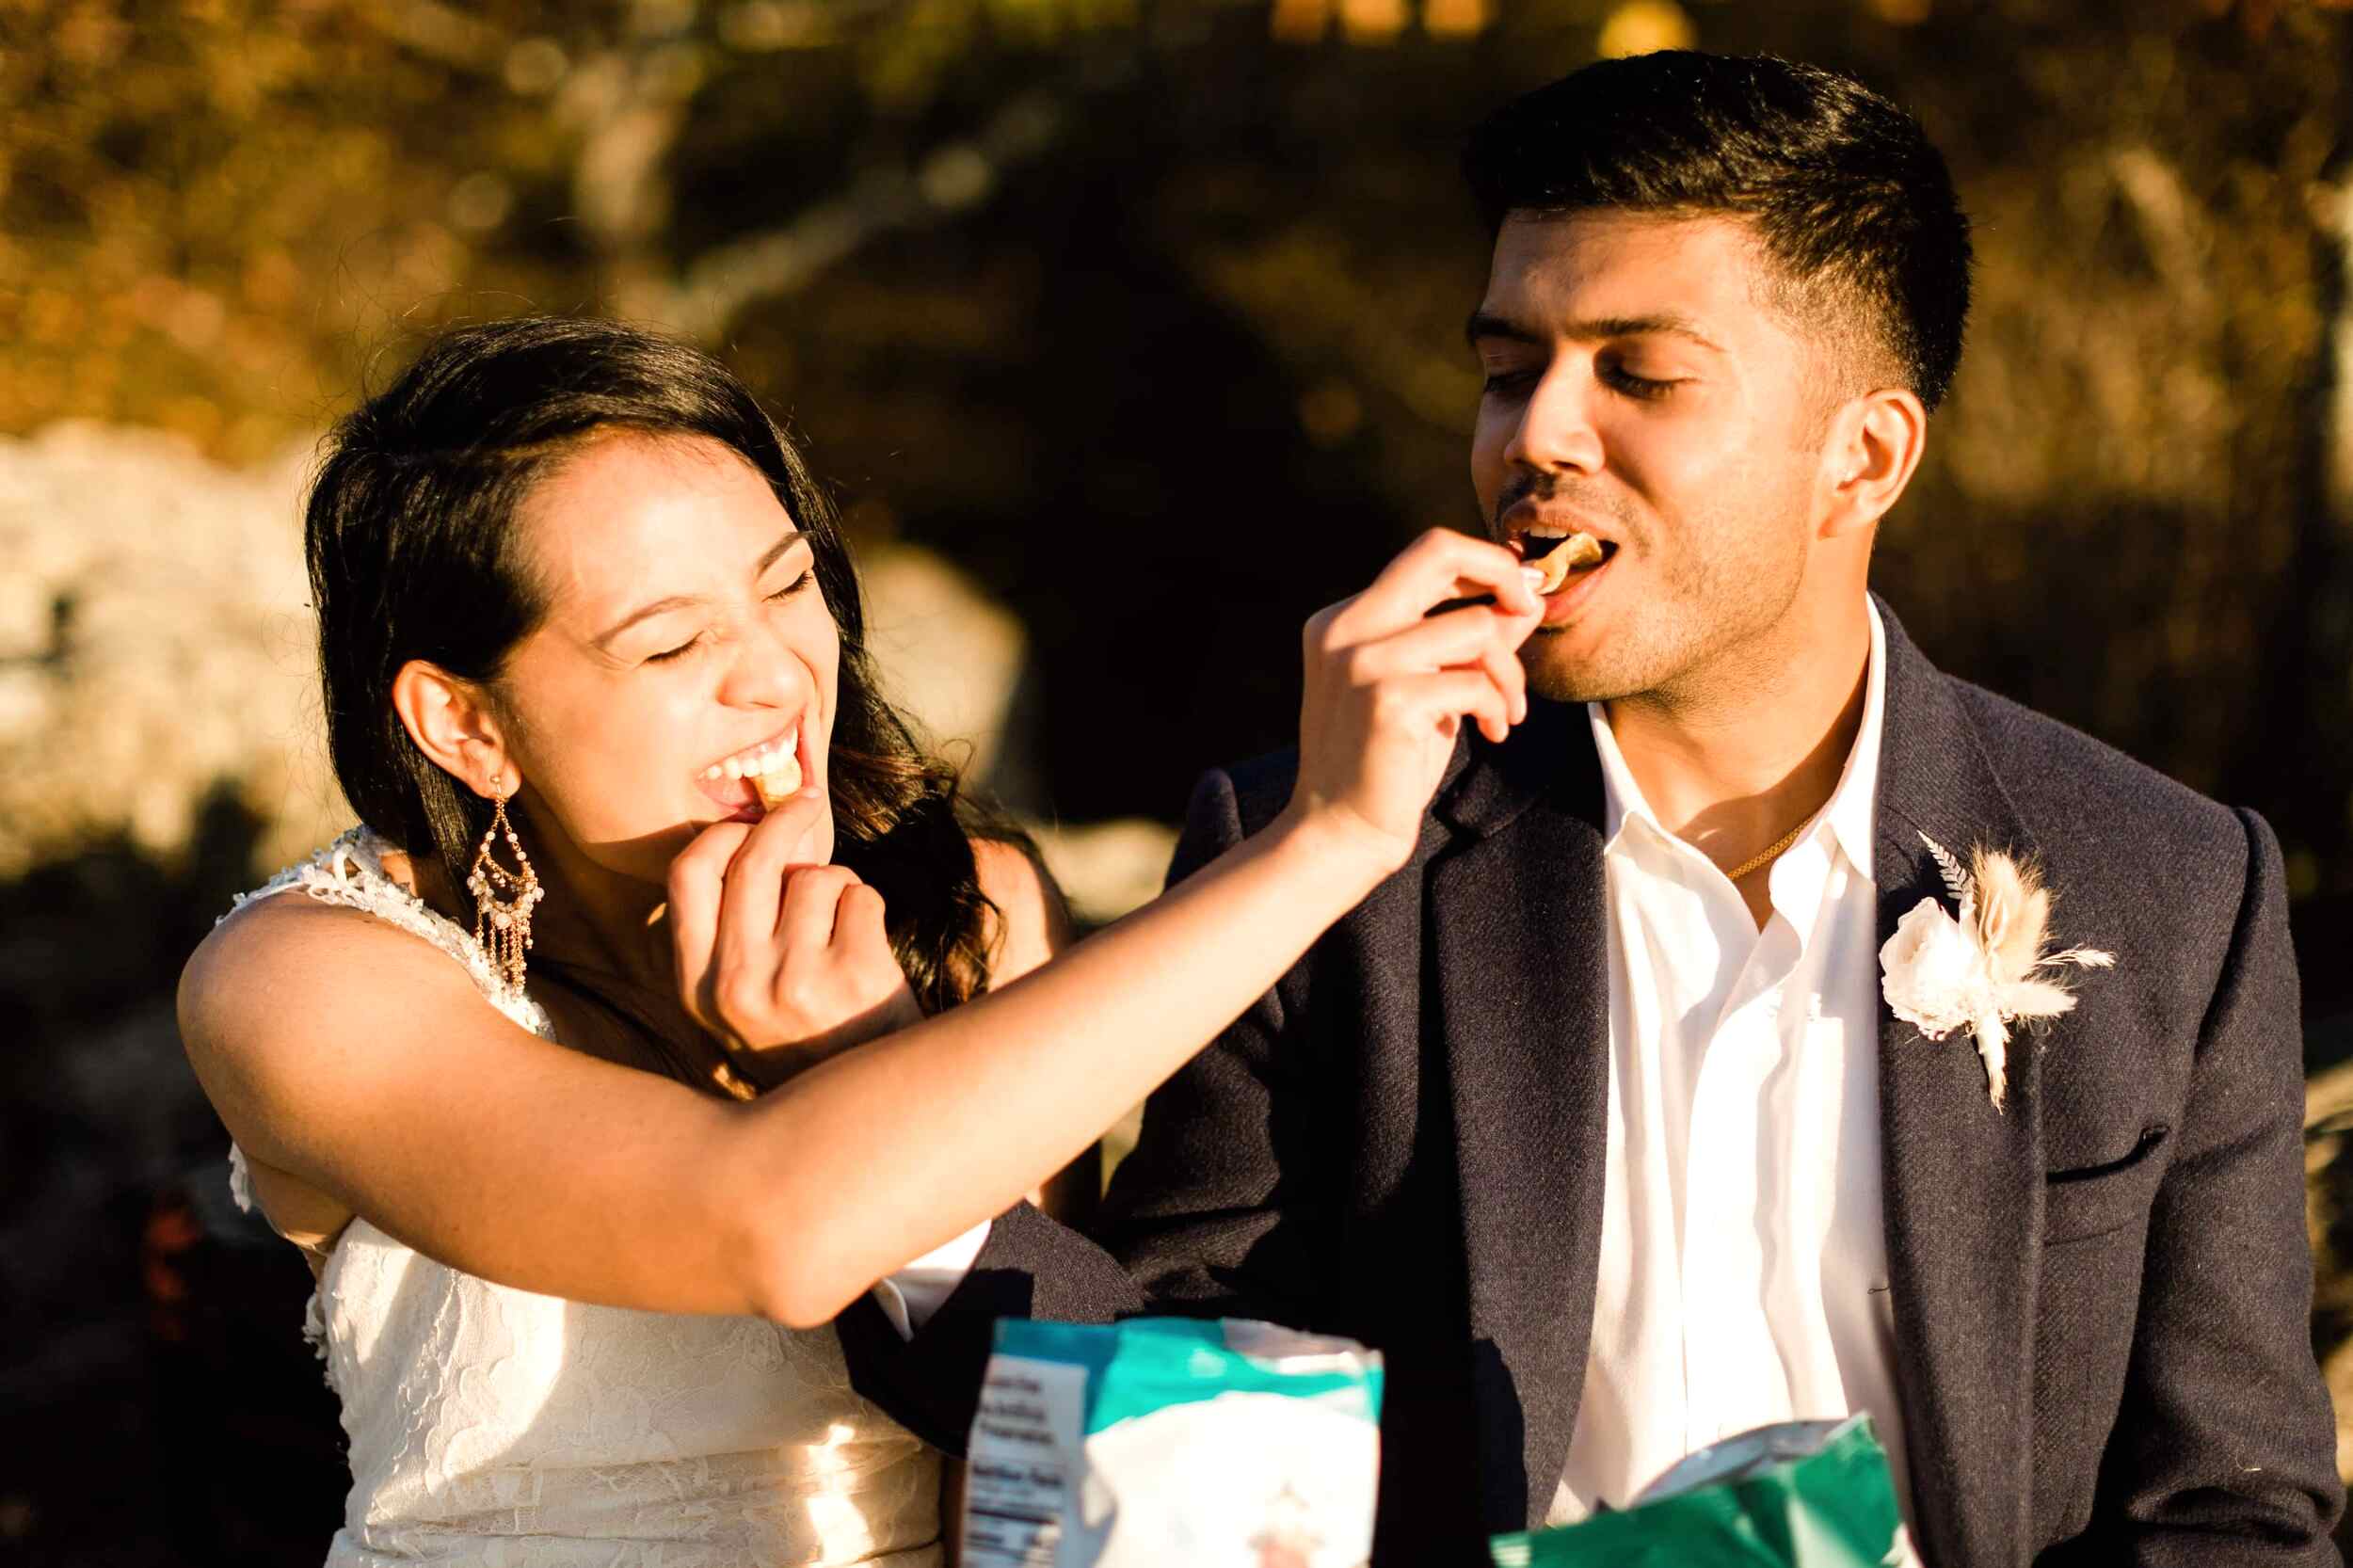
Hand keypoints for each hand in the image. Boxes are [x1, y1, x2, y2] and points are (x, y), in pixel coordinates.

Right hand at [665, 789, 924, 1088]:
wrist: (867, 1110)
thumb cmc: (803, 1037)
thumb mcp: (736, 1003)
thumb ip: (726, 933)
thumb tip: (744, 830)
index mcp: (697, 987)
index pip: (686, 876)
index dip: (719, 834)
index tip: (748, 821)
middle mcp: (737, 983)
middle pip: (754, 859)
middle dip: (785, 818)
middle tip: (808, 804)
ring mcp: (794, 980)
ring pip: (816, 876)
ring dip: (838, 885)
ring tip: (841, 931)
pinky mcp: (852, 975)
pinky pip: (860, 896)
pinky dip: (869, 908)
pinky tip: (866, 949)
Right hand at [1285, 528, 1542, 878]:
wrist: (1339, 834)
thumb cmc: (1385, 765)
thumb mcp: (1430, 689)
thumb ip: (1467, 641)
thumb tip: (1526, 596)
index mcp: (1343, 620)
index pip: (1425, 555)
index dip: (1484, 563)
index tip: (1519, 597)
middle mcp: (1345, 629)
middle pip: (1438, 551)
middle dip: (1502, 571)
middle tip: (1531, 608)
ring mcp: (1362, 663)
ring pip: (1474, 626)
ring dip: (1508, 672)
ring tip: (1505, 712)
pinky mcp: (1388, 701)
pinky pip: (1475, 681)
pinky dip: (1498, 706)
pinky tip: (1492, 733)